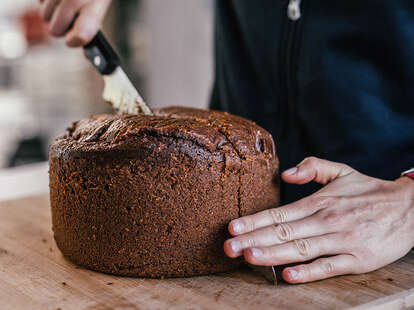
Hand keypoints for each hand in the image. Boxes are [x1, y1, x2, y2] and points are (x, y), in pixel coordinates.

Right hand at [39, 0, 110, 46]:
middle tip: (69, 19)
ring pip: (44, 17)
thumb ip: (93, 28)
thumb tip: (88, 57)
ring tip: (63, 3)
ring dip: (52, 14)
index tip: (73, 39)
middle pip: (56, 30)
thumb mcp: (99, 4)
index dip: (75, 41)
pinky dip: (45, 1)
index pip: (83, 34)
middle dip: (61, 28)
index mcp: (96, 3)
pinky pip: (38, 1)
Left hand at [224, 157, 413, 282]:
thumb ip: (312, 167)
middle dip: (253, 239)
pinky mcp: (358, 259)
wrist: (410, 207)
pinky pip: (329, 267)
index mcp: (320, 201)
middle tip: (228, 247)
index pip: (279, 213)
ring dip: (272, 254)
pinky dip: (308, 272)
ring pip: (301, 249)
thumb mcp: (341, 171)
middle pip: (283, 232)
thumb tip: (285, 174)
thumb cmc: (369, 190)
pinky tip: (287, 276)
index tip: (232, 227)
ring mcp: (342, 240)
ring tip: (248, 257)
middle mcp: (327, 220)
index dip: (254, 220)